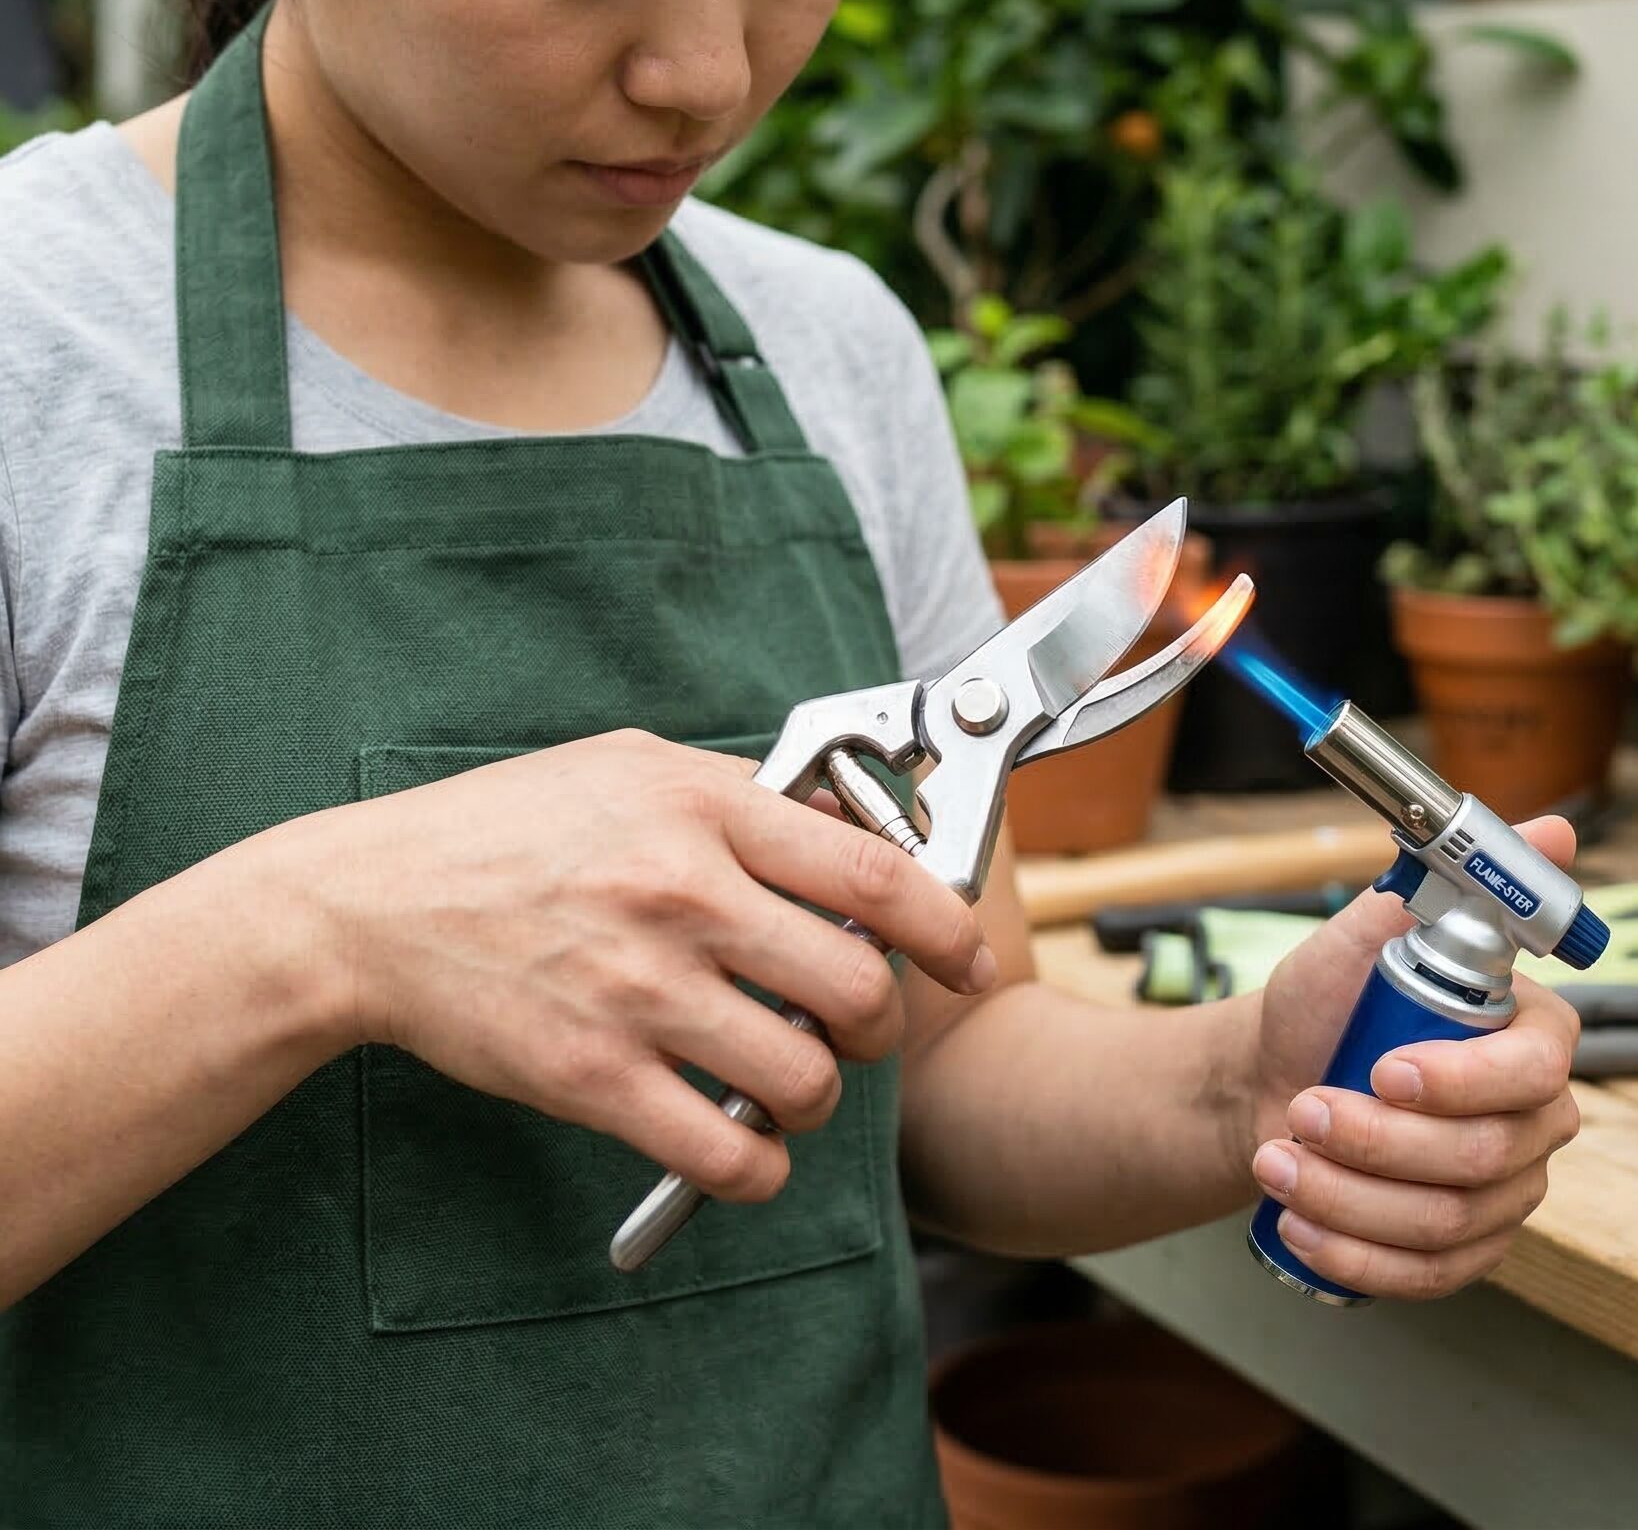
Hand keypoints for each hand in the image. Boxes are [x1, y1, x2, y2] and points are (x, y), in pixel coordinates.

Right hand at [271, 730, 994, 1203]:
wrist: (372, 905)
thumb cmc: (508, 827)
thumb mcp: (636, 766)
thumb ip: (747, 795)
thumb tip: (852, 829)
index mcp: (705, 809)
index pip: (876, 874)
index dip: (947, 927)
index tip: (968, 959)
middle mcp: (684, 896)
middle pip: (856, 988)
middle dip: (881, 1023)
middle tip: (859, 1023)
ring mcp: (639, 990)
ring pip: (802, 1080)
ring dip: (818, 1095)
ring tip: (791, 1078)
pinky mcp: (592, 1076)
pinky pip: (725, 1154)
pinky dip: (758, 1167)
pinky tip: (746, 1145)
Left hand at [1243, 816, 1582, 1299]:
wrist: (1267, 1077)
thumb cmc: (1326, 1002)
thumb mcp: (1370, 928)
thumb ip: (1446, 882)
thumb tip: (1549, 832)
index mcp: (1532, 1037)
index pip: (1532, 1071)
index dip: (1460, 1080)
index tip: (1382, 1068)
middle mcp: (1535, 1118)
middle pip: (1485, 1157)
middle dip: (1379, 1141)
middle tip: (1303, 1108)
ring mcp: (1505, 1191)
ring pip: (1449, 1220)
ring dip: (1351, 1197)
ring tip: (1278, 1160)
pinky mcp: (1466, 1249)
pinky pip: (1431, 1275)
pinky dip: (1357, 1258)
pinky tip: (1302, 1226)